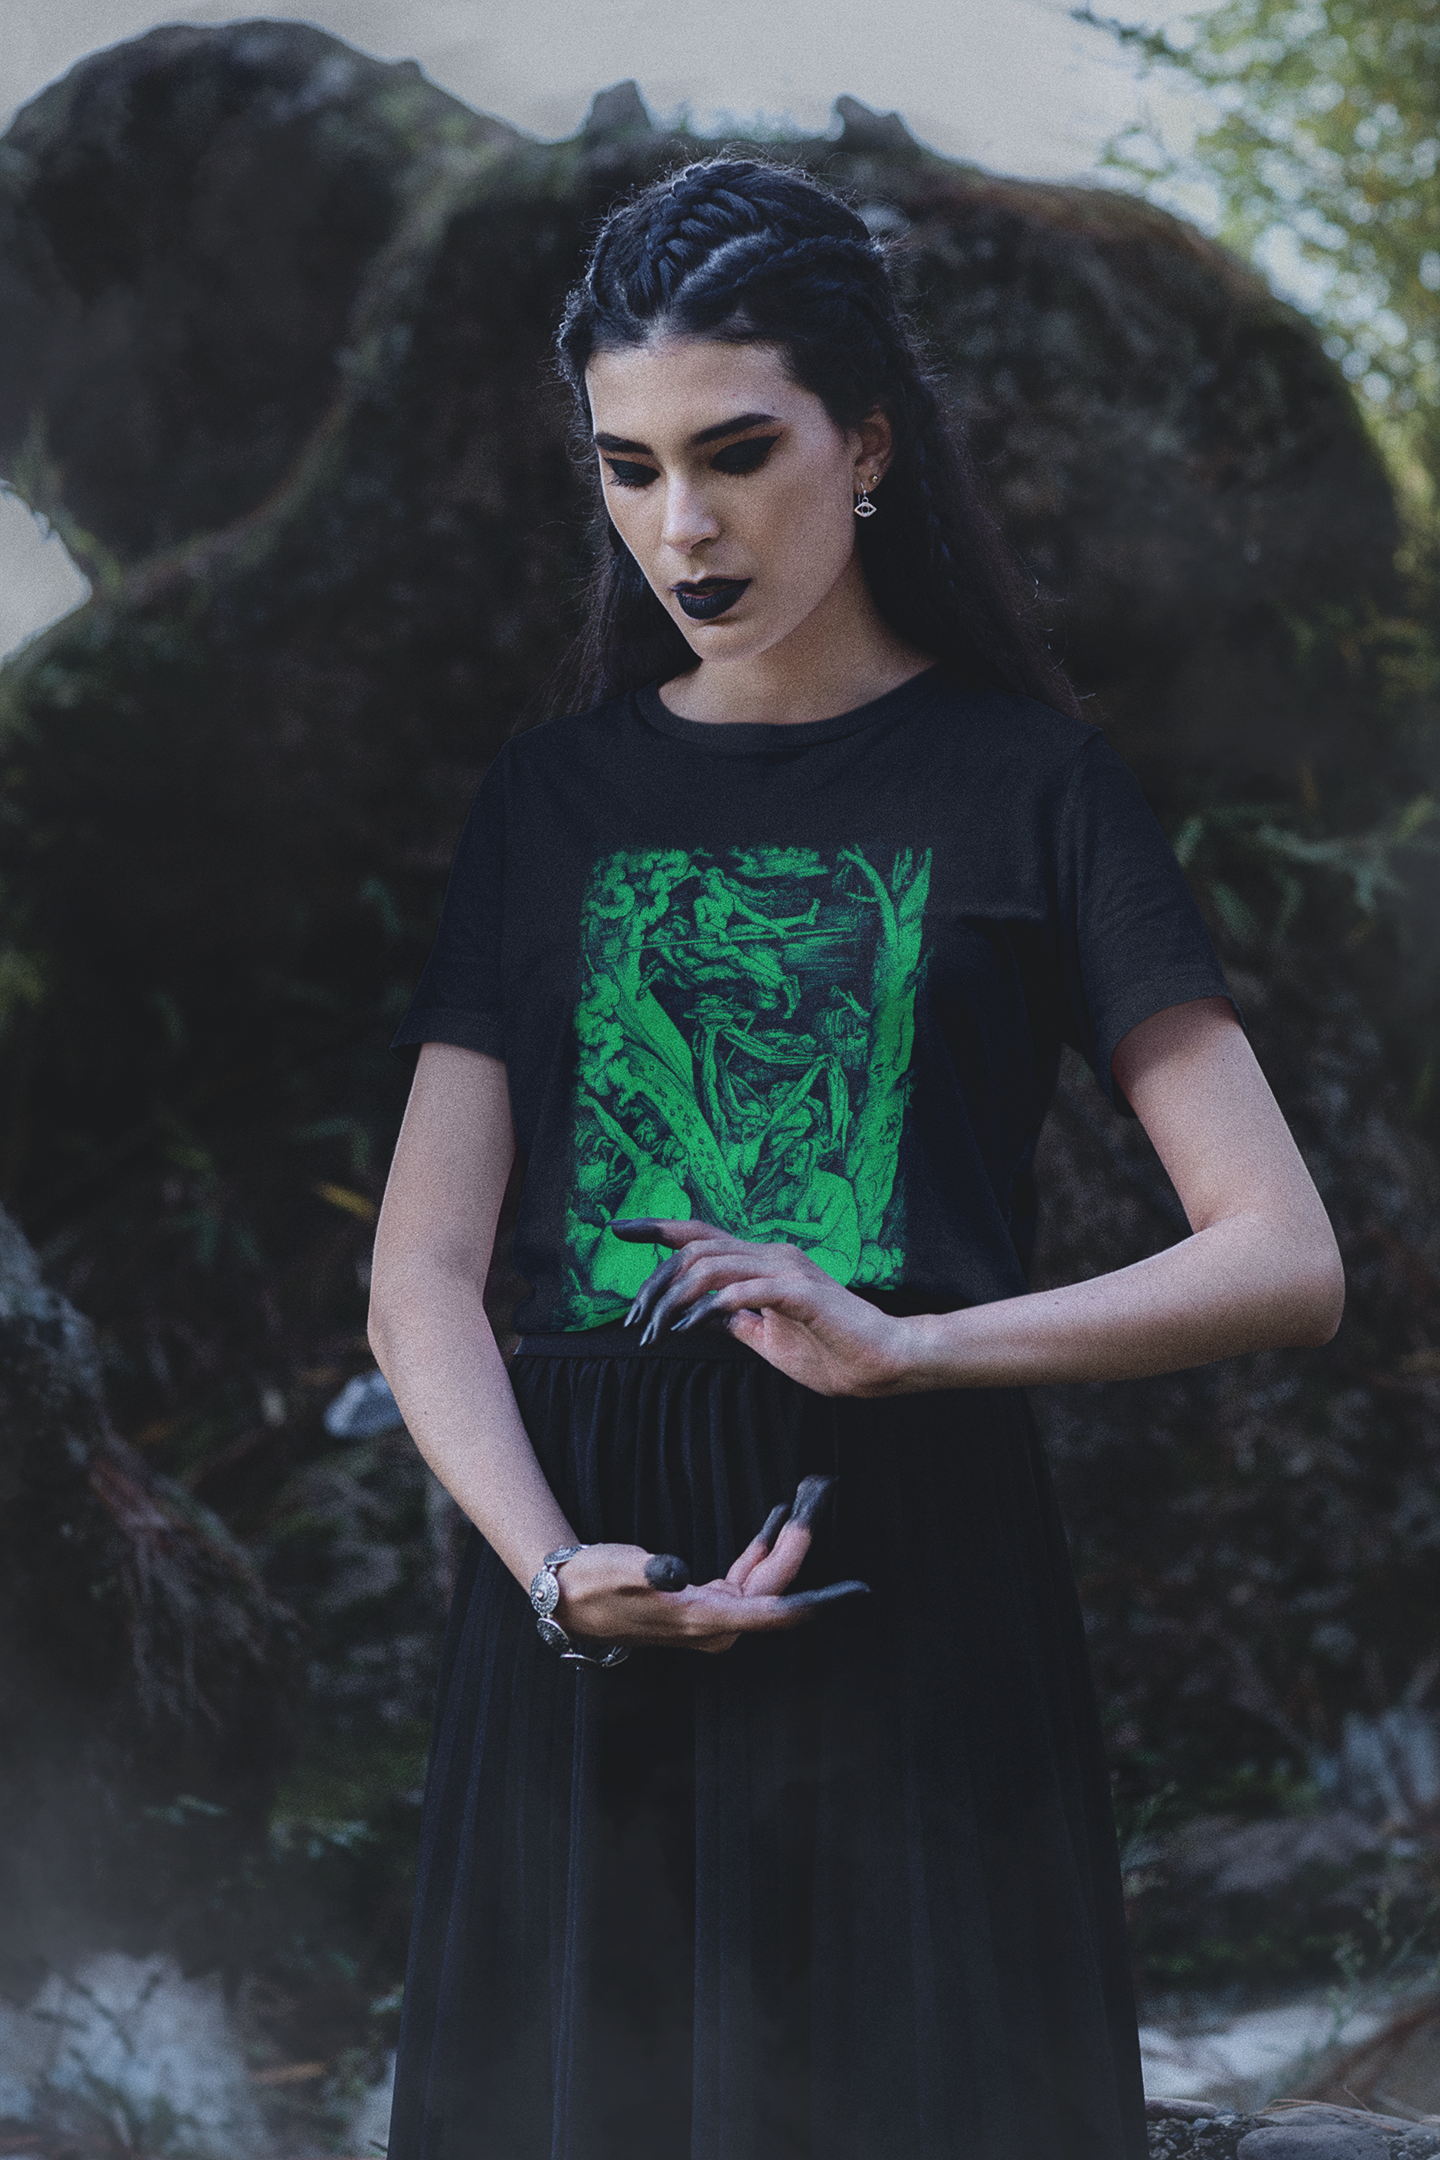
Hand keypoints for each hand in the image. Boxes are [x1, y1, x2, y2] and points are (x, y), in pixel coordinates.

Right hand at [551, 1476, 867, 1654]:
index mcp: (704, 1620)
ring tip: (807, 1500)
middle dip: (801, 1543)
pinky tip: (775, 1523)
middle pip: (774, 1586)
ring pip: (764, 1581)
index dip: (817, 1599)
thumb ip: (646, 1570)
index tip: (855, 1589)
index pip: (773, 1611)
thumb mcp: (616, 1569)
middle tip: (820, 1493)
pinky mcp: (703, 1604)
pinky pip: (746, 1579)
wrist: (565, 1600)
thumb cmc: (591, 1584)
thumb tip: (673, 1570)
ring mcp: (712, 1616)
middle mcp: (716, 1625)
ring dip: (785, 1544)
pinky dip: (762, 1551)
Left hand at [613, 1218, 913, 1396]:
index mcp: (764, 1262)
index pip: (702, 1234)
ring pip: (712, 1264)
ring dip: (675, 1298)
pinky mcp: (801, 1293)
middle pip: (696, 1248)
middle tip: (637, 1323)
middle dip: (656, 1283)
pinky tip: (691, 1327)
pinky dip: (710, 1306)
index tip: (619, 1229)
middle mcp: (773, 1255)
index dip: (658, 1228)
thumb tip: (697, 1314)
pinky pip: (743, 1290)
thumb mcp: (767, 1338)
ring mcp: (788, 1270)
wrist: (885, 1363)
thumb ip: (735, 1321)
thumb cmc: (832, 1352)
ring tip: (658, 1331)